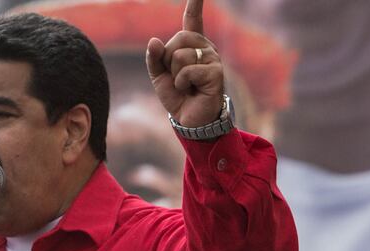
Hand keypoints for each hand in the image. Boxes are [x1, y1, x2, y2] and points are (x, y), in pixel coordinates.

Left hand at [145, 0, 224, 126]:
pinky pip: (188, 70)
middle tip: (177, 77)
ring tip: (186, 85)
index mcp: (191, 45)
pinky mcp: (215, 72)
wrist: (189, 119)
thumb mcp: (159, 76)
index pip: (192, 20)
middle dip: (168, 60)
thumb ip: (154, 58)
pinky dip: (182, 83)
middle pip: (177, 39)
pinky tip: (191, 90)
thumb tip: (153, 41)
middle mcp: (205, 47)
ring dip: (175, 75)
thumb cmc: (177, 95)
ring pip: (180, 56)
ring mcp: (212, 58)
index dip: (195, 5)